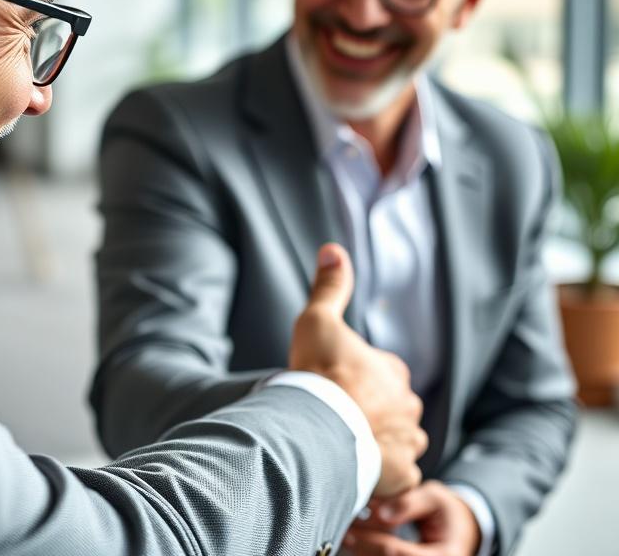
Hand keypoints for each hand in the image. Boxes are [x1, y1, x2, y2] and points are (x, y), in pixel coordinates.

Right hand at [289, 243, 426, 496]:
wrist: (318, 428)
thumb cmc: (319, 373)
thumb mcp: (317, 320)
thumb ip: (329, 288)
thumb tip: (333, 249)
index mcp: (393, 373)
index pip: (384, 373)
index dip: (359, 378)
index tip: (335, 385)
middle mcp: (408, 408)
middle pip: (393, 409)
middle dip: (372, 413)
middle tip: (338, 418)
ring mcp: (408, 443)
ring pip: (399, 443)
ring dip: (380, 444)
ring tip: (347, 447)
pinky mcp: (401, 476)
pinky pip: (398, 477)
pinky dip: (384, 477)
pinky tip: (359, 472)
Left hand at [343, 480, 481, 554]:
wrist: (460, 530)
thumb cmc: (447, 512)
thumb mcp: (435, 498)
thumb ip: (409, 503)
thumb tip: (381, 513)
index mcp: (447, 555)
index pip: (401, 555)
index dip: (373, 543)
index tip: (350, 531)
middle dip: (363, 549)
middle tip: (343, 533)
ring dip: (364, 552)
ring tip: (347, 535)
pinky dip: (370, 552)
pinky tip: (357, 542)